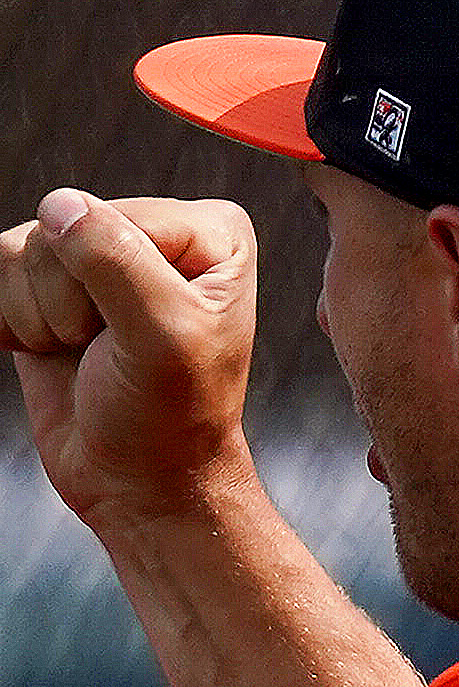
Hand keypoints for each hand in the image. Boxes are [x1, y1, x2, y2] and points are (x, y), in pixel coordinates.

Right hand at [0, 190, 265, 531]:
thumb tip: (62, 206)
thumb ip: (118, 262)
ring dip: (38, 316)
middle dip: (69, 302)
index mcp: (211, 233)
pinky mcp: (46, 282)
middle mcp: (155, 230)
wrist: (136, 479)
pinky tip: (51, 350)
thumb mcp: (162, 339)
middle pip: (59, 229)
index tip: (151, 338)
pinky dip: (10, 320)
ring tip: (86, 351)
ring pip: (19, 248)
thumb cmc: (168, 416)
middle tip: (111, 350)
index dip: (113, 285)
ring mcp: (97, 253)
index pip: (115, 218)